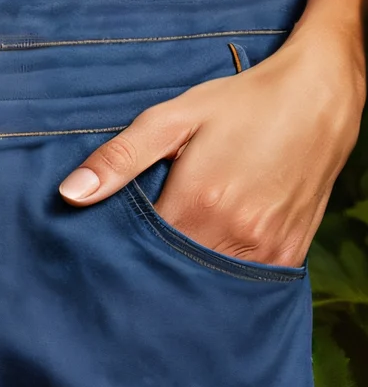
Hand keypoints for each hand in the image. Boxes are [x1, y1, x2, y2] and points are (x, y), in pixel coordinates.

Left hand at [58, 19, 365, 264]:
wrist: (317, 100)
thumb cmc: (242, 104)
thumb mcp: (175, 117)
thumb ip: (121, 158)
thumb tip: (69, 195)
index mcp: (199, 202)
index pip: (143, 253)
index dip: (122, 251)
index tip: (106, 249)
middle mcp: (235, 236)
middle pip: (178, 276)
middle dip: (154, 271)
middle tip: (137, 260)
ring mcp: (267, 252)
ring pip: (213, 286)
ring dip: (190, 277)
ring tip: (173, 257)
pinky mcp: (290, 257)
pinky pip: (248, 284)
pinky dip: (226, 277)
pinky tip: (213, 257)